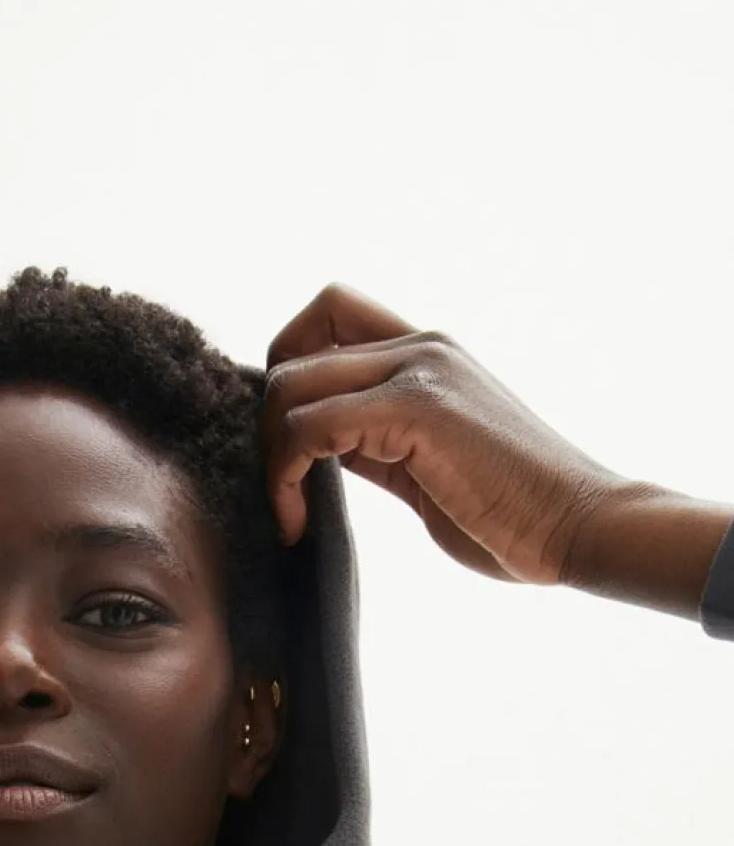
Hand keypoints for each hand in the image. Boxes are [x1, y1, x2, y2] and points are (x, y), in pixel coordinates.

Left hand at [261, 283, 633, 585]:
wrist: (579, 525)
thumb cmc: (512, 513)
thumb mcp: (426, 467)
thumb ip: (374, 444)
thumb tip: (316, 449)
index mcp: (427, 355)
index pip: (327, 319)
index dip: (289, 376)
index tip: (290, 451)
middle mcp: (420, 348)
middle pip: (295, 346)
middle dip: (267, 425)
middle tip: (281, 490)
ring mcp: (419, 372)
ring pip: (290, 385)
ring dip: (270, 458)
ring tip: (290, 515)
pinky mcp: (415, 409)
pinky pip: (309, 426)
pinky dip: (283, 477)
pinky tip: (299, 522)